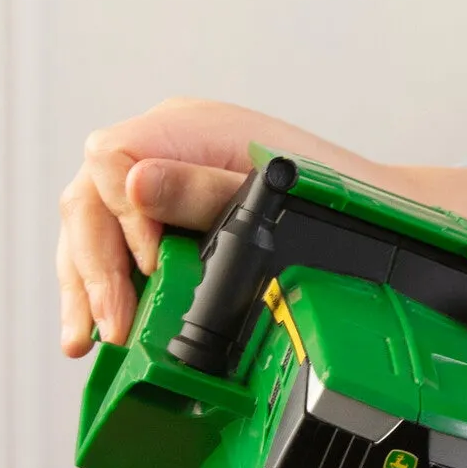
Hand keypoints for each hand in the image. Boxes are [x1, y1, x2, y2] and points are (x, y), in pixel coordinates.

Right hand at [56, 99, 362, 355]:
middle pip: (91, 199)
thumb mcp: (271, 195)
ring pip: (92, 227)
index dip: (120, 214)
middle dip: (93, 268)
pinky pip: (115, 247)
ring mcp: (164, 181)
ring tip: (86, 341)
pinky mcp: (168, 218)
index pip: (111, 157)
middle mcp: (167, 147)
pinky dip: (105, 287)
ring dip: (85, 286)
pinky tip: (99, 327)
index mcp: (189, 126)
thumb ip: (203, 190)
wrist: (381, 215)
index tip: (148, 263)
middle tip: (110, 327)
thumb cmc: (336, 197)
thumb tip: (135, 185)